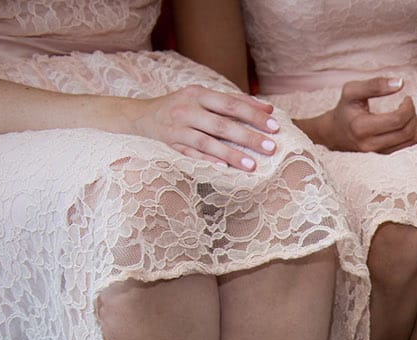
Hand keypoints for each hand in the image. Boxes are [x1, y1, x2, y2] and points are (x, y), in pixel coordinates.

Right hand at [127, 84, 279, 170]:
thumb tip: (268, 108)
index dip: (253, 115)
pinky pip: (189, 155)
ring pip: (206, 142)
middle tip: (271, 148)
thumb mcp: (204, 98)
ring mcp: (177, 128)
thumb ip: (235, 102)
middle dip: (248, 136)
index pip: (231, 104)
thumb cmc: (183, 107)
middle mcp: (187, 109)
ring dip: (230, 153)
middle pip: (222, 123)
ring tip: (252, 165)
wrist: (141, 116)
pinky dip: (206, 161)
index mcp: (199, 94)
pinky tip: (224, 169)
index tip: (275, 127)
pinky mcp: (169, 146)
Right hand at [306, 77, 416, 152]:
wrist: (335, 133)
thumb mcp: (352, 91)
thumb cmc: (345, 109)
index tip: (406, 98)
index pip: (397, 120)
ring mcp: (378, 153)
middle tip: (408, 104)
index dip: (408, 107)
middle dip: (412, 115)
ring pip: (409, 142)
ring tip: (407, 114)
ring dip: (414, 126)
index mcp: (361, 127)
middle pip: (406, 132)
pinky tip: (406, 124)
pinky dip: (412, 135)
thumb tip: (400, 83)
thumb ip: (375, 85)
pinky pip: (408, 148)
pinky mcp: (384, 157)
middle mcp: (370, 144)